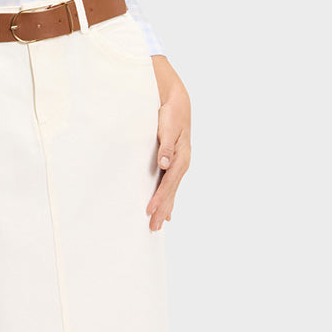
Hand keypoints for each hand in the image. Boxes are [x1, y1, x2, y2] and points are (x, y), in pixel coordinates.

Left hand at [146, 62, 191, 230]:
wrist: (178, 103)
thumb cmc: (172, 114)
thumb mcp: (168, 127)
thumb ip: (166, 146)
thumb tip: (165, 163)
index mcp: (181, 158)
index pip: (169, 183)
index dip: (160, 198)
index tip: (149, 210)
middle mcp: (182, 164)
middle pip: (171, 191)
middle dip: (163, 210)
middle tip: (153, 228)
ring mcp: (179, 165)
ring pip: (171, 191)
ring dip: (165, 208)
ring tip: (159, 224)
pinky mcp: (174, 163)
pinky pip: (171, 185)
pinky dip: (168, 199)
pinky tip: (166, 211)